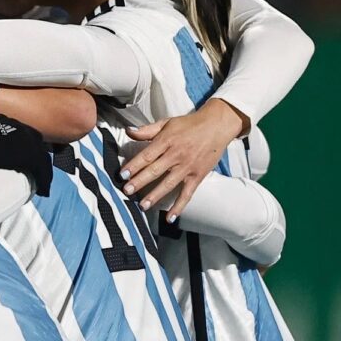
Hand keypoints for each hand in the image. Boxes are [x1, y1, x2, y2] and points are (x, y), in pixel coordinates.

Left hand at [120, 98, 247, 220]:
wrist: (217, 125)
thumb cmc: (189, 124)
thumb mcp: (167, 123)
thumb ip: (147, 130)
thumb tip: (128, 131)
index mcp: (167, 141)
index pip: (147, 155)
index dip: (134, 165)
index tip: (122, 174)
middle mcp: (177, 155)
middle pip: (155, 170)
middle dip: (140, 181)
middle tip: (127, 191)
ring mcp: (188, 167)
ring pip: (169, 183)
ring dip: (155, 195)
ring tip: (142, 205)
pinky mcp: (198, 176)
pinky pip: (187, 193)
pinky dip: (179, 206)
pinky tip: (170, 218)